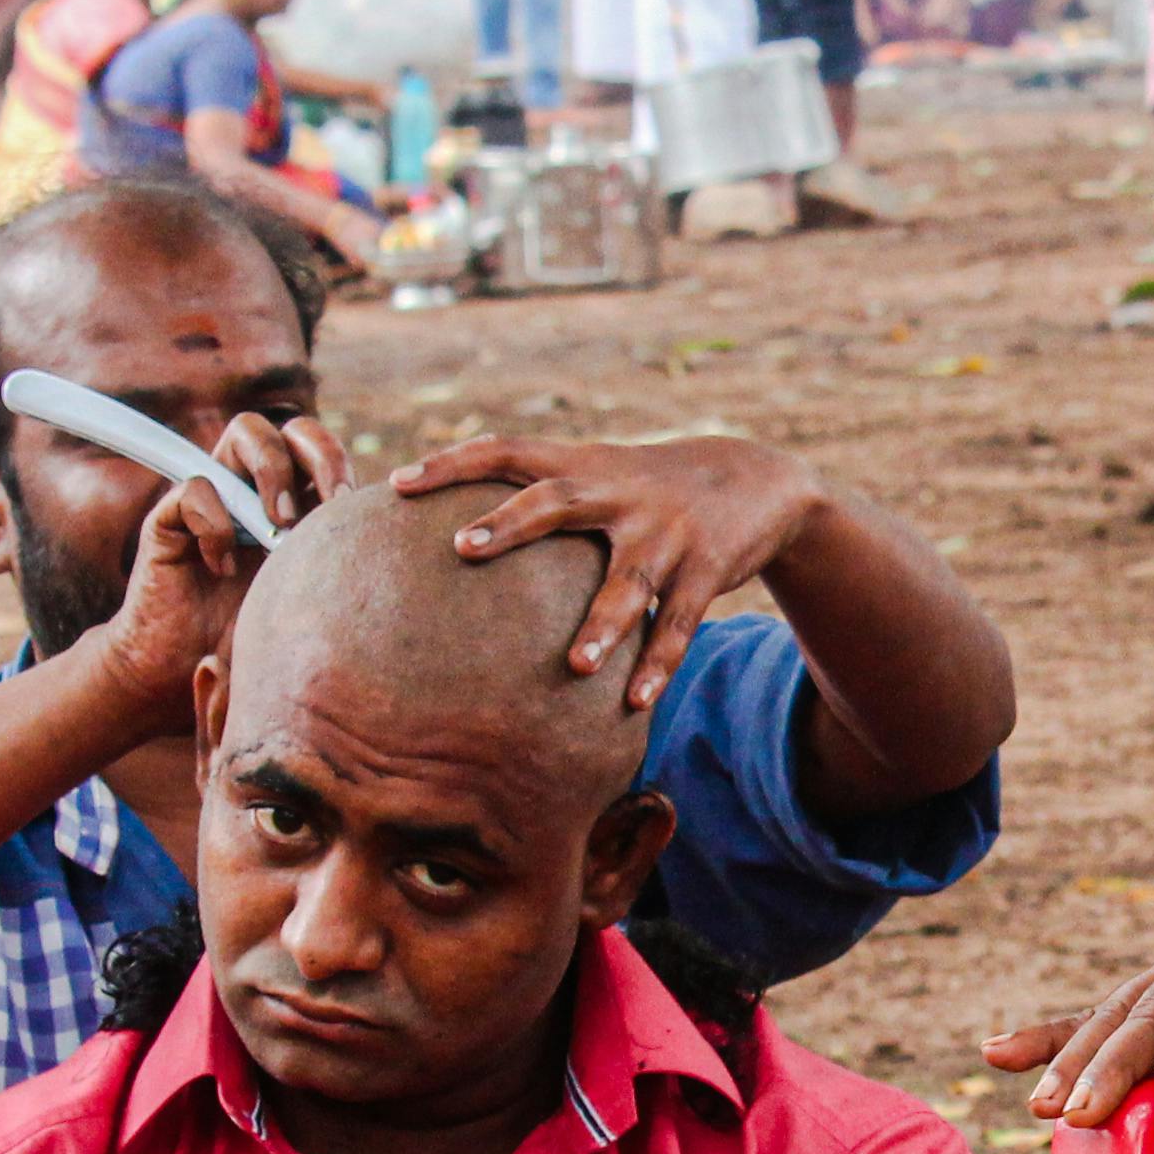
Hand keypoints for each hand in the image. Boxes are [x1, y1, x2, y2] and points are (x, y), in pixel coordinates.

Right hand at [81, 411, 346, 730]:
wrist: (186, 671)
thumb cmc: (256, 643)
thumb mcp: (313, 603)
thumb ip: (342, 569)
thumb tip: (397, 542)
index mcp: (295, 501)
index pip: (323, 448)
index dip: (341, 464)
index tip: (354, 510)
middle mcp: (255, 487)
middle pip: (294, 426)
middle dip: (320, 456)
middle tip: (327, 508)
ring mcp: (214, 495)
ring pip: (246, 431)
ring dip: (273, 472)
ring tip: (280, 527)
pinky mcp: (169, 517)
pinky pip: (197, 486)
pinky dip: (216, 523)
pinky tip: (224, 568)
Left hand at [386, 432, 821, 706]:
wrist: (756, 479)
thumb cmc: (649, 488)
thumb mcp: (598, 471)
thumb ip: (539, 491)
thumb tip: (445, 532)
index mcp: (583, 466)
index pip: (506, 451)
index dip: (451, 463)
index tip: (397, 483)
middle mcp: (620, 493)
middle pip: (557, 503)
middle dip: (510, 523)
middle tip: (463, 547)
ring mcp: (666, 533)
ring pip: (628, 583)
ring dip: (604, 626)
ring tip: (577, 666)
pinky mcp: (705, 570)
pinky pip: (677, 625)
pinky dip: (659, 664)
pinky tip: (635, 702)